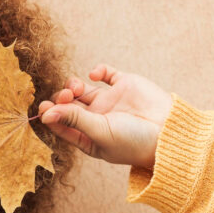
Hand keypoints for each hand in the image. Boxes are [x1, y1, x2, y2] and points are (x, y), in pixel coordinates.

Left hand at [38, 64, 172, 169]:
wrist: (170, 131)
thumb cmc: (134, 142)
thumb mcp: (101, 132)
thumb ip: (74, 119)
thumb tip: (45, 114)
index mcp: (88, 136)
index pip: (61, 124)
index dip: (49, 114)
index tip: (43, 107)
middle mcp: (96, 118)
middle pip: (67, 104)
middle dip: (61, 98)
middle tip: (66, 96)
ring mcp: (109, 101)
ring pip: (81, 89)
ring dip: (73, 84)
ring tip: (77, 88)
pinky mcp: (123, 85)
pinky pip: (105, 73)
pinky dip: (97, 70)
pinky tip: (94, 75)